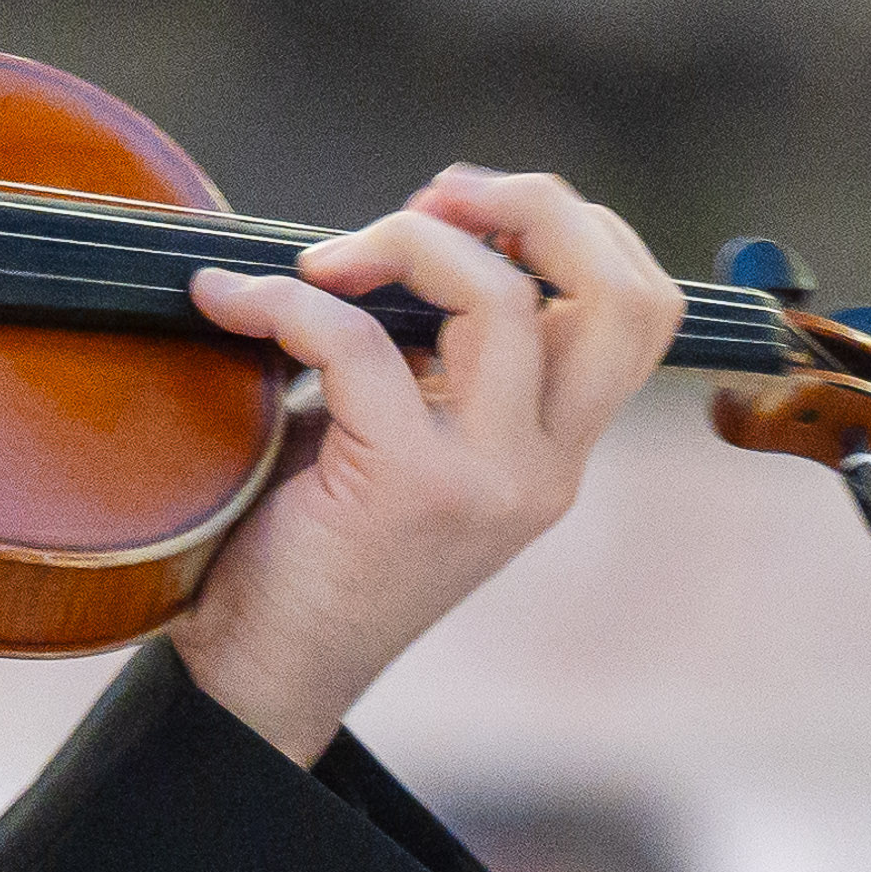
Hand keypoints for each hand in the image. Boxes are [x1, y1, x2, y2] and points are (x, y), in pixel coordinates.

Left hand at [173, 165, 682, 759]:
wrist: (261, 674)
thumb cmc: (311, 545)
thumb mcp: (402, 433)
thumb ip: (434, 354)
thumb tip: (406, 232)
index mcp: (557, 449)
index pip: (639, 307)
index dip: (572, 226)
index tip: (466, 210)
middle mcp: (547, 467)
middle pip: (620, 292)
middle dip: (533, 206)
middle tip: (435, 197)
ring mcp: (491, 481)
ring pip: (502, 297)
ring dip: (403, 240)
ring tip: (323, 263)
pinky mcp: (409, 487)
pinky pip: (358, 342)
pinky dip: (286, 302)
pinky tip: (230, 306)